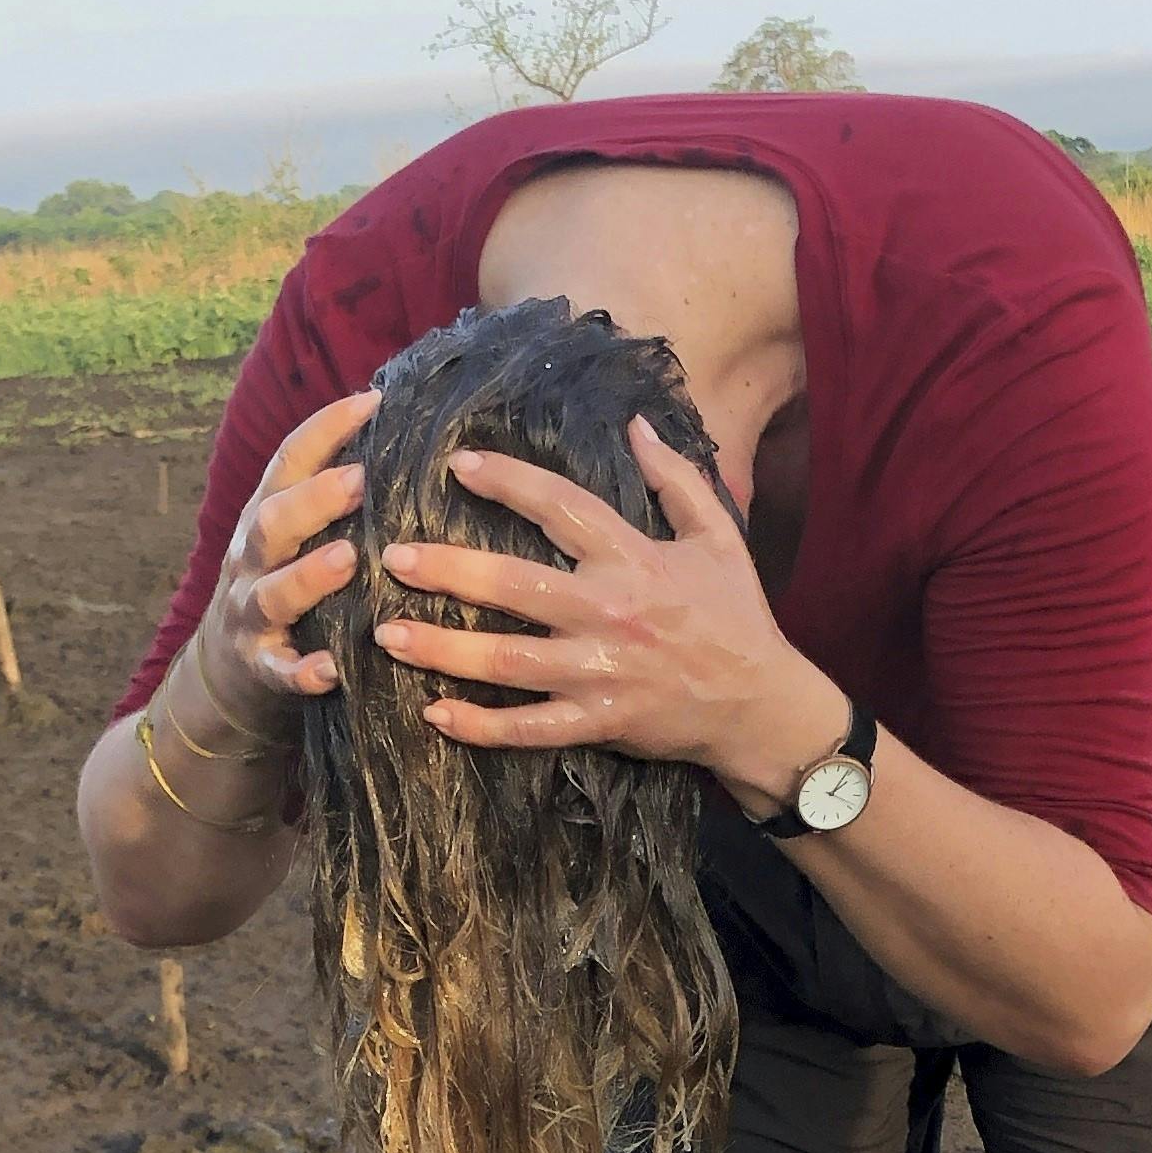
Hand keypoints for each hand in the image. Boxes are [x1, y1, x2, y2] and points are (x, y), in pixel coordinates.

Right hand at [185, 387, 377, 742]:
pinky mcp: (260, 668)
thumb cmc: (285, 585)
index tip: (374, 402)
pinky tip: (331, 669)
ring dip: (308, 576)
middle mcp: (252, 559)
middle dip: (314, 500)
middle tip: (361, 480)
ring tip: (347, 559)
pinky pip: (279, 671)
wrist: (227, 673)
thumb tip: (402, 436)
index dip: (326, 428)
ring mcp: (251, 615)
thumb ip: (331, 495)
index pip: (289, 460)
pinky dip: (303, 671)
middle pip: (272, 521)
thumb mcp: (296, 534)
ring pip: (272, 593)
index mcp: (266, 515)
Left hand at [376, 418, 844, 805]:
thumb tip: (637, 424)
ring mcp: (601, 673)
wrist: (763, 707)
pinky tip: (435, 713)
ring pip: (510, 661)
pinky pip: (530, 728)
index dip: (509, 482)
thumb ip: (676, 480)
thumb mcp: (719, 537)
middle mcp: (611, 613)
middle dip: (451, 569)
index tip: (458, 464)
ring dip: (445, 649)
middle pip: (516, 585)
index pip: (562, 509)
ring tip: (388, 634)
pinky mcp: (599, 723)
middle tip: (394, 557)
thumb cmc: (737, 617)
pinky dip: (482, 726)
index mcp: (635, 559)